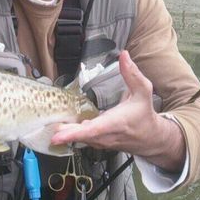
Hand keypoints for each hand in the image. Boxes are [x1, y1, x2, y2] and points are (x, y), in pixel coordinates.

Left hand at [51, 50, 184, 171]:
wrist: (150, 138)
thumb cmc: (144, 114)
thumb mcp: (143, 91)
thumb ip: (132, 74)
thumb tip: (124, 56)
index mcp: (116, 122)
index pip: (93, 130)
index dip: (74, 133)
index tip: (58, 134)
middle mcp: (106, 135)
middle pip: (81, 136)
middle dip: (64, 133)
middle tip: (48, 128)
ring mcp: (101, 142)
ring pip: (79, 139)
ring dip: (65, 133)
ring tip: (51, 125)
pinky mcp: (97, 144)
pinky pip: (81, 140)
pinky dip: (70, 135)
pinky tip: (60, 127)